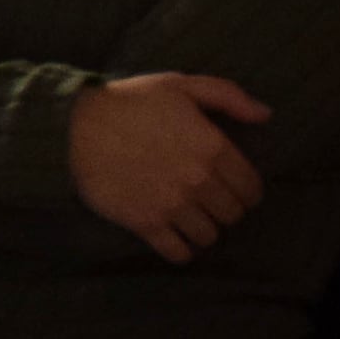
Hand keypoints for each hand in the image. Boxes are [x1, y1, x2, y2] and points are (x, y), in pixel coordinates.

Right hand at [68, 71, 274, 263]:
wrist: (74, 128)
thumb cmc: (129, 102)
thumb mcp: (179, 85)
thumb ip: (227, 96)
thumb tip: (265, 115)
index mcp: (213, 147)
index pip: (251, 188)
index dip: (246, 190)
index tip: (234, 188)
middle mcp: (199, 181)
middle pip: (233, 215)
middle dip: (225, 209)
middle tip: (210, 202)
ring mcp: (173, 206)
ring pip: (208, 236)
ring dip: (203, 230)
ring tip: (191, 218)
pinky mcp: (147, 224)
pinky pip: (179, 253)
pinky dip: (181, 250)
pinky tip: (174, 237)